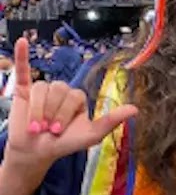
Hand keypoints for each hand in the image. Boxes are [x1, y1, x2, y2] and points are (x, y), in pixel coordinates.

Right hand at [2, 37, 136, 176]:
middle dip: (52, 112)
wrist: (37, 152)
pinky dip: (22, 56)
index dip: (65, 113)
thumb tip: (135, 109)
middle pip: (59, 89)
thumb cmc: (65, 144)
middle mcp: (61, 92)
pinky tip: (21, 42)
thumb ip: (111, 121)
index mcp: (78, 99)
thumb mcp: (91, 135)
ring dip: (38, 109)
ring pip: (42, 88)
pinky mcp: (23, 90)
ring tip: (36, 125)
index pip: (75, 95)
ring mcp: (43, 91)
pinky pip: (23, 70)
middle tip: (47, 129)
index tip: (58, 131)